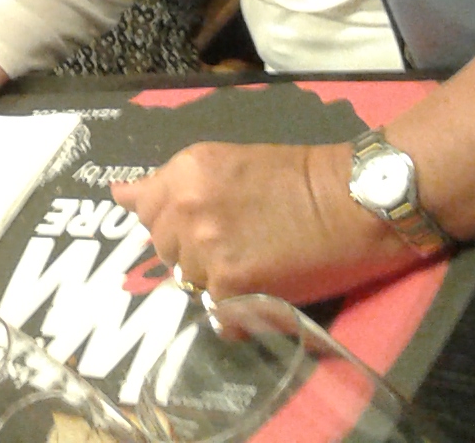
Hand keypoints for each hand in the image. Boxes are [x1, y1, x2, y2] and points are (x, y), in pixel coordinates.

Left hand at [112, 142, 421, 304]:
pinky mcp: (231, 285)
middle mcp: (185, 208)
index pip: (142, 208)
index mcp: (183, 173)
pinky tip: (262, 293)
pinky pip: (216, 313)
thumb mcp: (224, 162)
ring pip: (187, 280)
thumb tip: (119, 195)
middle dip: (189, 250)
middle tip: (234, 244)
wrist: (355, 200)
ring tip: (254, 264)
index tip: (188, 225)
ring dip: (212, 280)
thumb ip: (174, 184)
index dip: (167, 220)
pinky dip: (236, 312)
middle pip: (163, 247)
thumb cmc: (301, 177)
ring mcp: (205, 249)